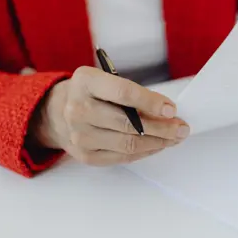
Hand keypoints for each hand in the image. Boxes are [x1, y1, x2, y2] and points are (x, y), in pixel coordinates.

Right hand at [35, 66, 189, 165]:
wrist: (57, 112)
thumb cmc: (89, 93)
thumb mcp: (105, 80)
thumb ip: (131, 94)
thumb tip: (165, 113)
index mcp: (84, 81)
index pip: (123, 93)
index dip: (151, 102)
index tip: (171, 109)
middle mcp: (77, 108)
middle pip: (128, 124)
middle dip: (162, 128)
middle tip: (181, 128)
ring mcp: (79, 134)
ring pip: (128, 144)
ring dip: (158, 143)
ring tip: (173, 138)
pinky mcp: (84, 155)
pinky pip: (122, 157)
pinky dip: (144, 152)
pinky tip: (156, 146)